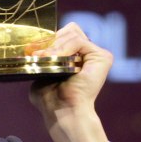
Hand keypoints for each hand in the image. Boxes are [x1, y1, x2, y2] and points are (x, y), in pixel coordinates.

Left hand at [29, 23, 111, 141]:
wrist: (61, 112)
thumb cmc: (50, 99)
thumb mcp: (43, 71)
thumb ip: (45, 56)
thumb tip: (37, 45)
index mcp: (76, 56)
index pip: (64, 33)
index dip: (50, 39)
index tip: (37, 52)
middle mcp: (88, 54)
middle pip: (69, 29)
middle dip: (52, 41)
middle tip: (41, 56)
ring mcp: (97, 55)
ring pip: (72, 34)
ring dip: (56, 46)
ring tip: (47, 60)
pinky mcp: (103, 57)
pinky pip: (79, 40)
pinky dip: (65, 49)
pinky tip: (58, 61)